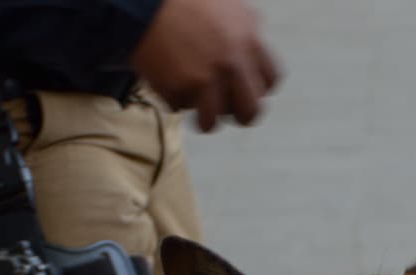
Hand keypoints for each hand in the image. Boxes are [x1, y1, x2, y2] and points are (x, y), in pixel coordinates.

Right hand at [130, 0, 280, 131]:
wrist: (145, 0)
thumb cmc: (185, 0)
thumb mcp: (229, 5)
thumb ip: (246, 29)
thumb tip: (254, 48)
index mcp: (250, 41)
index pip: (270, 82)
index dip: (257, 89)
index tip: (245, 89)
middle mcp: (233, 63)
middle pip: (250, 110)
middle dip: (240, 115)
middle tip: (226, 111)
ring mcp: (206, 78)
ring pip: (213, 120)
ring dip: (204, 119)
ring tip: (196, 110)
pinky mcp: (179, 88)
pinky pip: (179, 107)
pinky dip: (173, 99)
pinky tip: (168, 80)